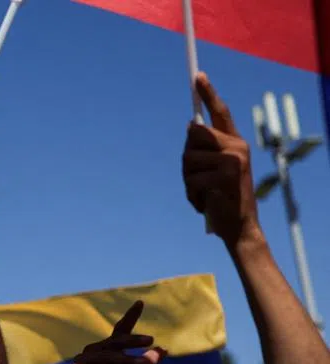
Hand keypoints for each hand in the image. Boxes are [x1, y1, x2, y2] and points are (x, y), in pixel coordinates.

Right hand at [65, 302, 164, 363]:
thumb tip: (163, 350)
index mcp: (107, 353)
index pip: (120, 331)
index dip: (130, 316)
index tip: (140, 302)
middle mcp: (94, 352)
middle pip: (116, 340)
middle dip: (133, 340)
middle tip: (150, 340)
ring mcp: (83, 361)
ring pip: (109, 355)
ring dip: (128, 360)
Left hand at [182, 73, 258, 245]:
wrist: (238, 226)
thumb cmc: (221, 198)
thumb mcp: (214, 171)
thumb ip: (205, 151)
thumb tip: (189, 128)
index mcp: (235, 143)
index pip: (220, 113)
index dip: (208, 93)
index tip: (197, 75)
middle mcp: (237, 146)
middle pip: (193, 134)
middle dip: (187, 158)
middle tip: (196, 178)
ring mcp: (233, 159)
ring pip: (188, 158)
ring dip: (187, 181)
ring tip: (203, 193)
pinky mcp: (225, 175)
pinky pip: (190, 180)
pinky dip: (191, 196)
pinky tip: (204, 203)